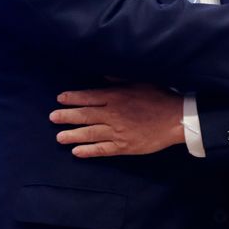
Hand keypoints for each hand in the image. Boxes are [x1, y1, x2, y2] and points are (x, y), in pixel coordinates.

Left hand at [49, 83, 184, 157]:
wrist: (175, 119)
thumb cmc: (159, 97)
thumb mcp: (140, 82)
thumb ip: (120, 79)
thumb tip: (104, 76)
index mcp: (116, 96)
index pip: (89, 97)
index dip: (73, 98)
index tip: (60, 99)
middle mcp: (112, 114)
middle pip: (85, 115)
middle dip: (67, 116)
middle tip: (52, 118)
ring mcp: (117, 132)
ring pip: (89, 134)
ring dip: (72, 135)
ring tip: (59, 137)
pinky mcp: (124, 146)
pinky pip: (102, 149)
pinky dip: (88, 151)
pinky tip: (77, 152)